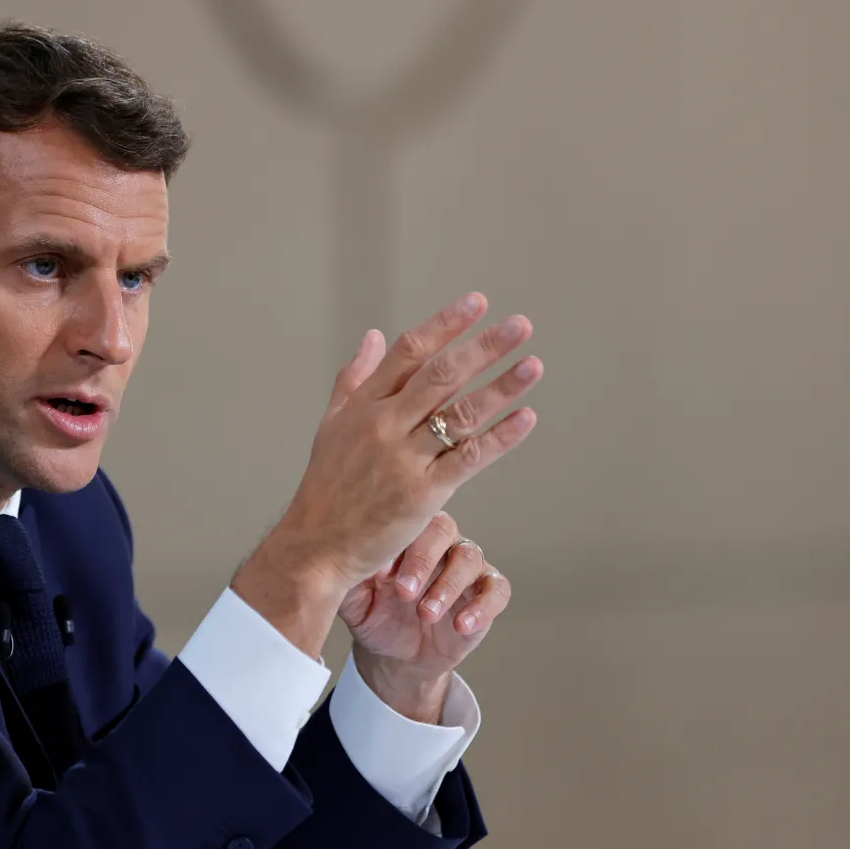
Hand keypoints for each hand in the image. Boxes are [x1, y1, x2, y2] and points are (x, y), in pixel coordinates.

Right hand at [233, 292, 540, 655]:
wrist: (316, 546)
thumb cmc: (326, 487)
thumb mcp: (331, 425)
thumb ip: (354, 378)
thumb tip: (373, 335)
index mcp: (363, 405)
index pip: (408, 352)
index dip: (445, 324)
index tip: (477, 303)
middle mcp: (383, 425)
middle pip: (441, 374)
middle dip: (484, 347)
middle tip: (520, 325)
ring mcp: (403, 459)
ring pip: (460, 413)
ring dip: (502, 386)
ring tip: (533, 365)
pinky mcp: (422, 493)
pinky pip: (469, 458)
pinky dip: (500, 438)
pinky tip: (526, 419)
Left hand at [340, 513, 510, 722]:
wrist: (395, 656)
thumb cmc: (374, 616)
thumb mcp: (354, 601)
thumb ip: (350, 579)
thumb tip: (345, 559)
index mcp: (407, 536)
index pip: (409, 520)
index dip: (398, 543)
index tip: (379, 574)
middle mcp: (440, 543)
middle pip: (443, 531)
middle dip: (423, 561)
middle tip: (404, 593)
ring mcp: (466, 567)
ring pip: (469, 557)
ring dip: (447, 586)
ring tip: (427, 614)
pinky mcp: (486, 594)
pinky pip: (497, 590)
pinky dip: (483, 606)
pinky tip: (461, 625)